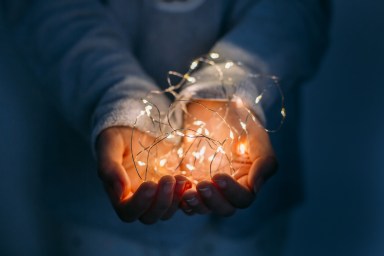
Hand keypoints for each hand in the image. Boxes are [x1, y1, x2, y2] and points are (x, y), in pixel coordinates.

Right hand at [96, 126, 191, 223]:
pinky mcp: (172, 190)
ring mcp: (157, 197)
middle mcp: (139, 201)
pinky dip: (186, 196)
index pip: (128, 212)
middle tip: (168, 179)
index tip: (149, 184)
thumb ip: (109, 168)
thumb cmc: (119, 139)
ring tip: (181, 178)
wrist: (136, 130)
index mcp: (120, 195)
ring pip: (167, 212)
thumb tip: (120, 192)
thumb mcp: (110, 146)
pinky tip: (189, 180)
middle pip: (150, 217)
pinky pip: (181, 202)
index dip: (140, 203)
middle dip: (161, 202)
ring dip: (175, 199)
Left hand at [179, 99, 277, 215]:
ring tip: (186, 192)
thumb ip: (264, 163)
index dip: (231, 192)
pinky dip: (179, 197)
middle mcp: (228, 190)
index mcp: (247, 182)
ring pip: (203, 207)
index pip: (242, 199)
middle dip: (212, 200)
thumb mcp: (257, 138)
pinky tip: (176, 186)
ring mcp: (208, 187)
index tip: (219, 176)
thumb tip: (255, 188)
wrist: (217, 108)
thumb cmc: (241, 123)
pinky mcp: (190, 181)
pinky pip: (184, 198)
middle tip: (201, 184)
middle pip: (223, 208)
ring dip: (195, 204)